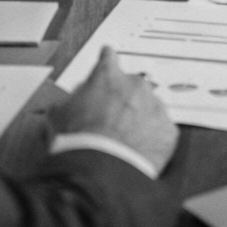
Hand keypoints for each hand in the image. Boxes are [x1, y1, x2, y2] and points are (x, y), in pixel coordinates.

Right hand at [52, 46, 177, 173]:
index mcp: (108, 77)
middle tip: (110, 120)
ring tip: (123, 141)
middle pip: (132, 86)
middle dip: (123, 99)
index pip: (108, 58)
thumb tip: (72, 100)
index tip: (108, 56)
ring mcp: (155, 107)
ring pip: (149, 108)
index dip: (106, 60)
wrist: (99, 170)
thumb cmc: (77, 142)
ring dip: (140, 119)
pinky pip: (161, 131)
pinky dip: (152, 139)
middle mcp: (136, 86)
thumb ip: (71, 99)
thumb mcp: (59, 114)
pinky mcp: (168, 131)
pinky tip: (137, 151)